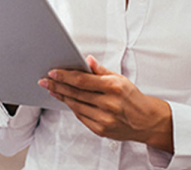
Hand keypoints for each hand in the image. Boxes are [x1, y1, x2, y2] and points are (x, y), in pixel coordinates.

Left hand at [39, 55, 172, 152]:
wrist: (146, 121)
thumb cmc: (132, 98)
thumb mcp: (120, 79)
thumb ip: (101, 71)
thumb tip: (87, 60)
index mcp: (113, 87)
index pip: (82, 80)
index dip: (65, 76)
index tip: (53, 72)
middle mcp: (108, 103)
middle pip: (76, 93)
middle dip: (57, 86)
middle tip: (45, 81)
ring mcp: (104, 118)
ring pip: (76, 105)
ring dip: (62, 97)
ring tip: (52, 89)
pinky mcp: (101, 130)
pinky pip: (81, 117)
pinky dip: (72, 107)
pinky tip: (66, 100)